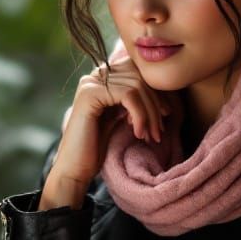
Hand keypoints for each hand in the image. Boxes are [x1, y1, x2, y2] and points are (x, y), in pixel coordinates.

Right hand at [40, 57, 171, 209]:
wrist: (75, 168)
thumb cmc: (97, 148)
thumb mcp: (120, 118)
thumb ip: (132, 101)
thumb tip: (160, 92)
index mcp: (102, 79)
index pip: (138, 71)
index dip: (156, 92)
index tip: (165, 114)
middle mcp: (95, 76)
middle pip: (139, 75)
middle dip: (155, 103)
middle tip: (159, 130)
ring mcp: (91, 83)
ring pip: (137, 85)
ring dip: (150, 113)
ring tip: (151, 135)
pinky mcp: (90, 94)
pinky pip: (128, 95)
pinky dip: (140, 114)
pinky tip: (139, 133)